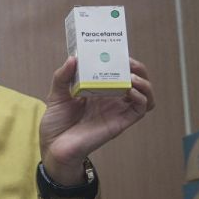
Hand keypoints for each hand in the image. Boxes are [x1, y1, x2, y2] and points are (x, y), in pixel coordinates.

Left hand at [39, 57, 155, 183]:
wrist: (53, 147)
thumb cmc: (56, 123)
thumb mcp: (56, 95)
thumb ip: (62, 76)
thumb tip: (73, 57)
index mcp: (98, 90)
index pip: (118, 72)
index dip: (122, 61)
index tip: (117, 51)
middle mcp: (111, 100)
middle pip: (136, 81)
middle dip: (137, 68)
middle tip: (128, 61)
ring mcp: (117, 111)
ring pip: (145, 95)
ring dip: (144, 83)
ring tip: (131, 77)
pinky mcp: (120, 123)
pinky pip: (140, 109)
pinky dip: (141, 98)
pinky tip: (131, 90)